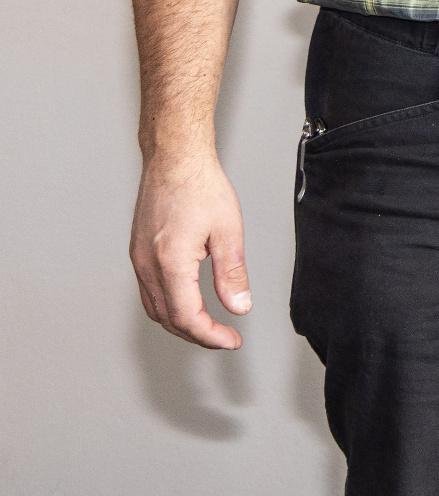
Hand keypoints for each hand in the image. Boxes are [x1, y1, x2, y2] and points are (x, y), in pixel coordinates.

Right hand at [130, 150, 250, 348]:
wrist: (174, 159)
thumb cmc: (200, 186)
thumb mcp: (228, 231)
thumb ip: (232, 273)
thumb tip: (239, 307)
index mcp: (170, 263)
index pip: (187, 317)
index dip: (210, 336)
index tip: (232, 340)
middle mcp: (147, 266)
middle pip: (168, 319)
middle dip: (198, 334)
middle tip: (226, 337)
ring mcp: (138, 260)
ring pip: (155, 308)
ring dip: (181, 323)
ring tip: (209, 326)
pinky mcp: (138, 252)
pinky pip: (149, 292)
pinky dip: (168, 306)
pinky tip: (188, 302)